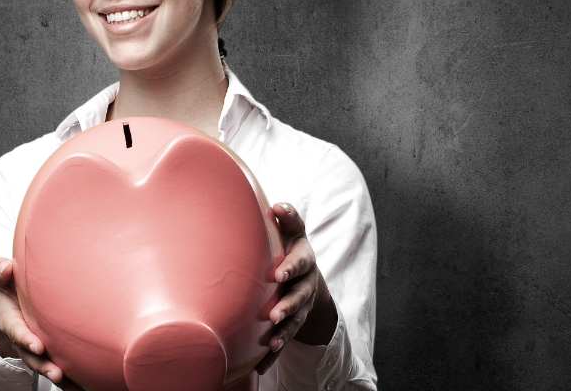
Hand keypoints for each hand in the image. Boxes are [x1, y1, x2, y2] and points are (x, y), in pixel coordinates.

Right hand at [0, 258, 83, 389]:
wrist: (11, 302)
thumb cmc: (10, 285)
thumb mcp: (1, 278)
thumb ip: (0, 272)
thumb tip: (5, 268)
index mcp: (11, 319)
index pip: (16, 330)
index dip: (25, 339)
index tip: (38, 347)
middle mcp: (23, 337)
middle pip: (31, 356)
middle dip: (43, 365)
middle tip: (57, 373)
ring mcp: (35, 346)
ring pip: (44, 365)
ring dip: (56, 374)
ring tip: (71, 382)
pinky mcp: (48, 350)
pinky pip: (59, 366)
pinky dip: (70, 379)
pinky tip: (84, 386)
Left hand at [255, 203, 335, 374]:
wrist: (308, 275)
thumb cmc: (292, 247)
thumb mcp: (294, 231)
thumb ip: (288, 218)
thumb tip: (277, 206)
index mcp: (304, 259)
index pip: (301, 262)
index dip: (291, 267)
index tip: (279, 273)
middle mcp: (305, 284)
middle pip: (300, 296)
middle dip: (288, 304)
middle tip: (275, 313)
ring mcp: (300, 306)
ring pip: (294, 320)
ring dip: (284, 331)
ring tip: (272, 341)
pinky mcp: (292, 322)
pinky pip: (285, 338)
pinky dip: (274, 353)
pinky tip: (262, 365)